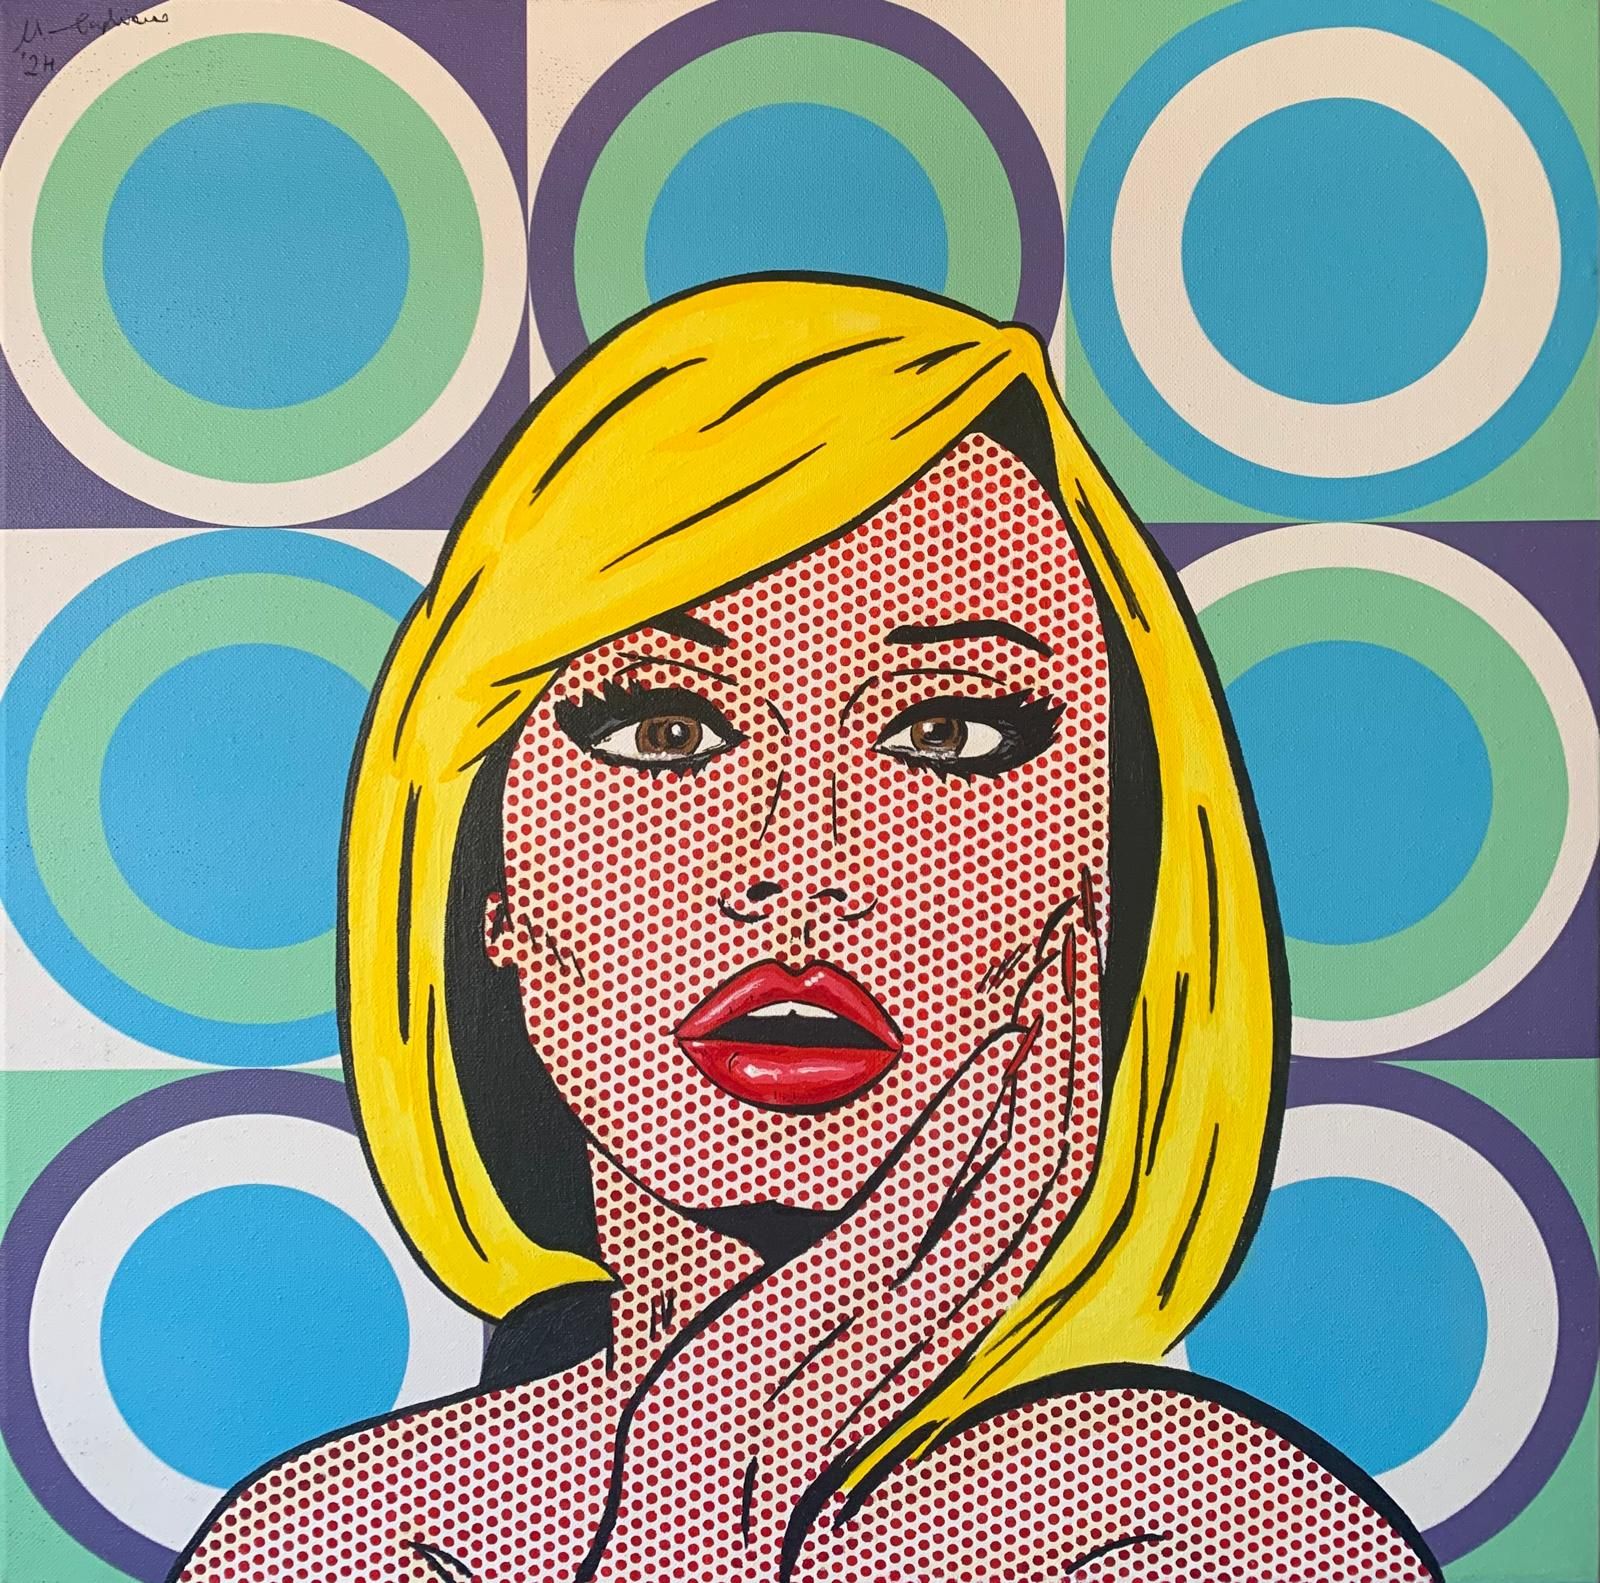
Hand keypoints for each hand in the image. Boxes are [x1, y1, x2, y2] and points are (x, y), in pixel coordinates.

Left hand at [582, 909, 1095, 1580]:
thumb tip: (837, 1116)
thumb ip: (840, 1224)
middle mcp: (953, 1300)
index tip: (1073, 973)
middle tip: (1089, 928)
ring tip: (1062, 956)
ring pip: (1018, 1166)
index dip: (1074, 1070)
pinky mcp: (841, 1295)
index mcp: (951, 1297)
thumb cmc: (722, 1397)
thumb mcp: (798, 1295)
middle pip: (1054, 1152)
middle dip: (1078, 1037)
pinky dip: (970, 1115)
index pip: (1045, 1168)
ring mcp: (903, 1300)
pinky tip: (996, 1043)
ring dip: (1047, 1055)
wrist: (676, 1518)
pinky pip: (928, 1197)